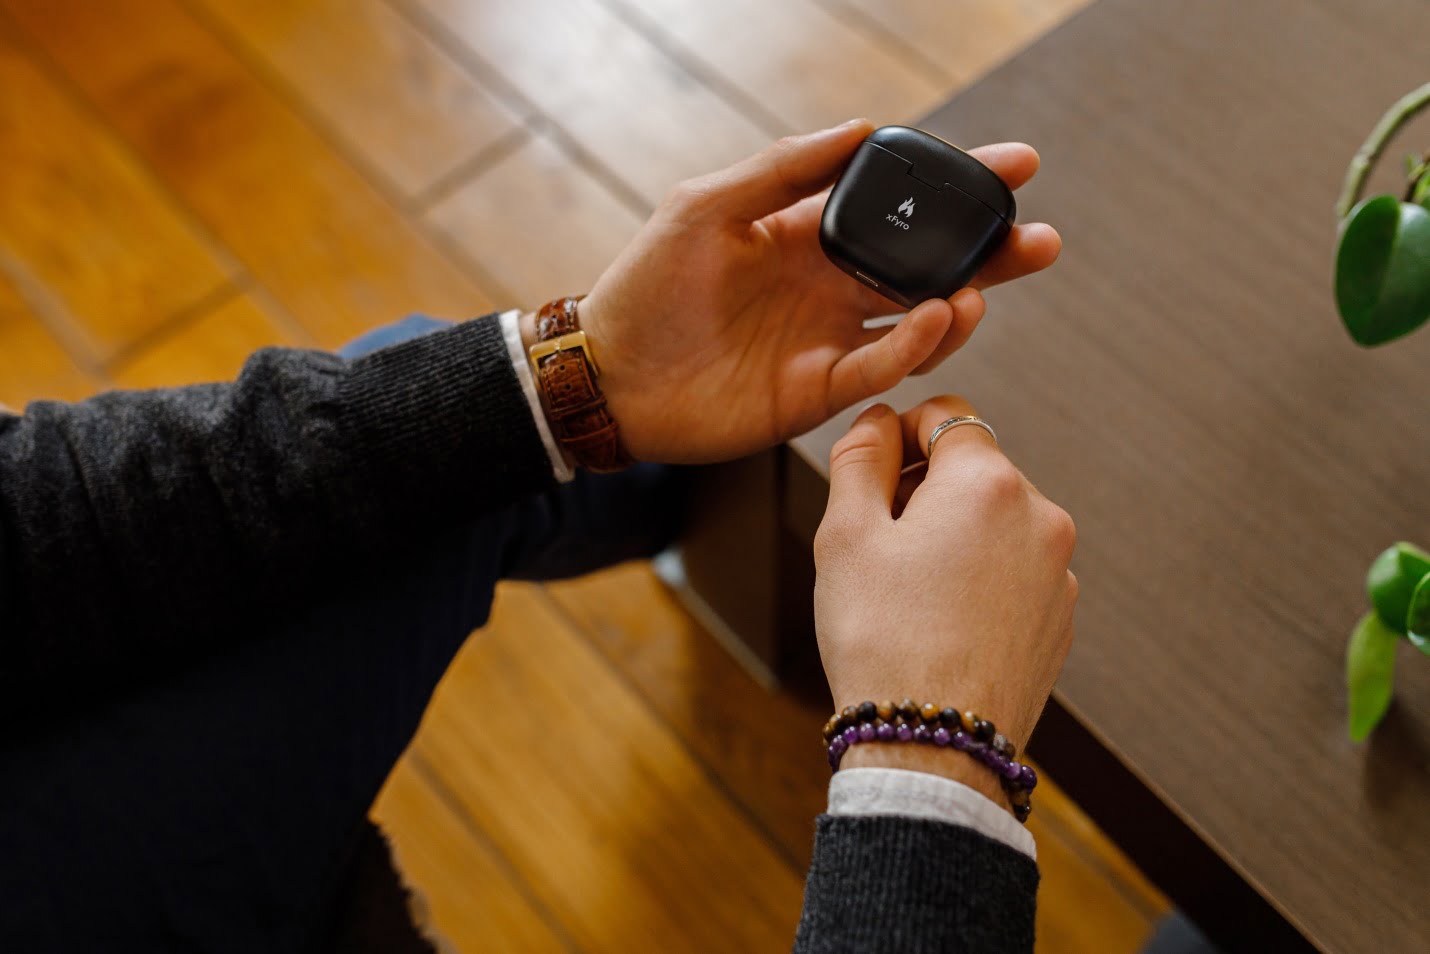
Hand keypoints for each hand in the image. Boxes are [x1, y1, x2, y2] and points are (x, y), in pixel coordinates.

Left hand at [576, 119, 1060, 463]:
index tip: (1013, 166)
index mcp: (808, 236)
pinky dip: (913, 345)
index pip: (898, 208)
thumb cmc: (646, 285)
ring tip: (983, 284)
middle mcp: (830, 288)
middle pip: (926, 268)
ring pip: (917, 322)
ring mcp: (828, 340)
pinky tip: (936, 317)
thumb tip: (862, 127)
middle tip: (1039, 237)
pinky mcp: (818, 391)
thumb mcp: (707, 206)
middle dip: (987, 252)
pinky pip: (879, 366)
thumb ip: (783, 169)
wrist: (608, 375)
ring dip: (961, 304)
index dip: (955, 189)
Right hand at [813, 396, 1076, 807]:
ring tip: (907, 592)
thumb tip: (878, 421)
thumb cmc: (881, 638)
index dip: (899, 434)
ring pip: (994, 523)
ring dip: (952, 535)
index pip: (946, 414)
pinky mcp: (1059, 618)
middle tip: (878, 543)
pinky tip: (939, 623)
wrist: (933, 747)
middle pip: (973, 470)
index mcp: (988, 482)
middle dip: (924, 490)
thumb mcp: (845, 534)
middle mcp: (1040, 516)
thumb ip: (859, 457)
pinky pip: (1013, 571)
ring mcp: (1057, 571)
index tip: (871, 475)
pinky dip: (978, 578)